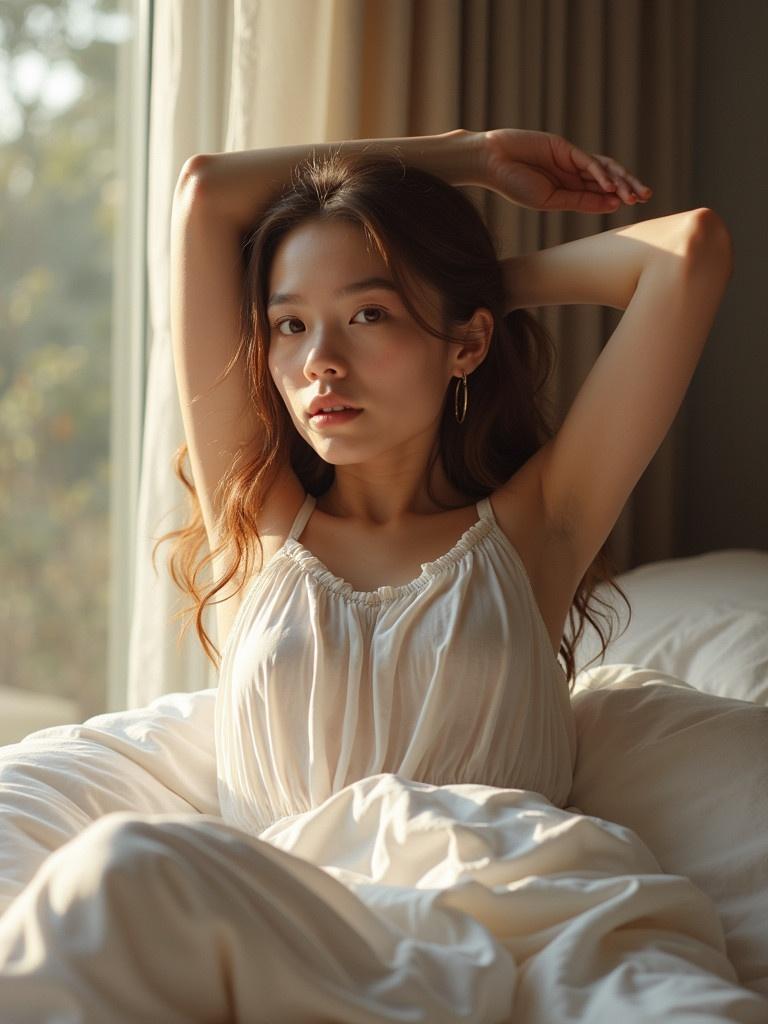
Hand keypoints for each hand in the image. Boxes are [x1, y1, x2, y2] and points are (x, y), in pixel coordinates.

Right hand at [482, 128, 651, 213]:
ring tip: (635, 192)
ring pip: (602, 169)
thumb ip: (579, 201)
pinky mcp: (564, 148)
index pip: (598, 193)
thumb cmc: (514, 184)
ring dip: (621, 179)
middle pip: (606, 179)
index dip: (615, 197)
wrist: (492, 162)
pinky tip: (610, 187)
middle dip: (627, 186)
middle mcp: (571, 173)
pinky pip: (588, 162)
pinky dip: (600, 175)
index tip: (629, 205)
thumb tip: (611, 203)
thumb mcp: (550, 200)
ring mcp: (569, 159)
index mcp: (566, 189)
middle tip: (645, 195)